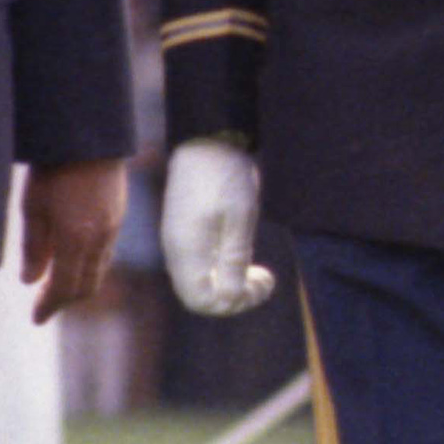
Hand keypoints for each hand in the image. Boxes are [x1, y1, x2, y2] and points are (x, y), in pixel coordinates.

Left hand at [19, 158, 127, 323]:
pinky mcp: (117, 215)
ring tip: (56, 284)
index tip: (35, 319)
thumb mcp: (32, 207)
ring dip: (78, 283)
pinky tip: (73, 258)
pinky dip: (88, 265)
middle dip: (65, 300)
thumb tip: (30, 281)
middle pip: (87, 285)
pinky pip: (105, 253)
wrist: (87, 135)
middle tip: (45, 306)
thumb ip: (33, 247)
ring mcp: (113, 227)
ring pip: (99, 270)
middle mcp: (100, 239)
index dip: (49, 306)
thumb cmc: (53, 167)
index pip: (64, 288)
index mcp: (76, 240)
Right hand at [159, 138, 271, 316]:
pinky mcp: (187, 234)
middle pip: (200, 297)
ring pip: (202, 284)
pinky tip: (244, 260)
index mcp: (187, 250)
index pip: (201, 301)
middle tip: (265, 280)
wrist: (207, 140)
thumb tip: (229, 299)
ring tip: (260, 273)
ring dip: (231, 286)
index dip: (232, 304)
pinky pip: (202, 268)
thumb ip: (234, 259)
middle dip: (235, 298)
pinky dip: (224, 272)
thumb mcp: (240, 217)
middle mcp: (178, 252)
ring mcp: (181, 243)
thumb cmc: (226, 175)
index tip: (261, 282)